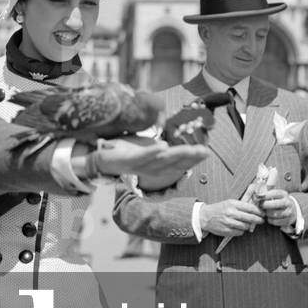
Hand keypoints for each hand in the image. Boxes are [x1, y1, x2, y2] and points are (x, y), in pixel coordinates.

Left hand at [94, 137, 208, 190]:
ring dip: (175, 155)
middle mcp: (150, 169)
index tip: (206, 152)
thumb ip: (161, 146)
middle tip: (204, 151)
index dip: (192, 159)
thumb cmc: (127, 152)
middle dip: (189, 157)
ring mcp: (139, 166)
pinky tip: (162, 147)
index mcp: (156, 166)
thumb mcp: (146, 148)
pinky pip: (141, 157)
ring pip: (161, 161)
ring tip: (189, 150)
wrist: (101, 158)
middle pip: (173, 164)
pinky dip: (152, 153)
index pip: (177, 164)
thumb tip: (176, 138)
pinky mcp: (127, 161)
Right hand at [199, 199, 264, 237]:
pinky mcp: (227, 230)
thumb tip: (256, 209)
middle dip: (258, 220)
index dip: (259, 211)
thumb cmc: (219, 209)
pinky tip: (239, 227)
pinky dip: (241, 231)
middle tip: (261, 221)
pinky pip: (240, 232)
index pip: (250, 208)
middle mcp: (231, 213)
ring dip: (249, 226)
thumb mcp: (229, 202)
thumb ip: (241, 205)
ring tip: (247, 224)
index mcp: (232, 204)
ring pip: (246, 226)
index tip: (262, 214)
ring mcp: (228, 222)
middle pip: (250, 218)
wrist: (205, 216)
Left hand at [258, 188, 296, 229]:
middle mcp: (288, 202)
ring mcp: (289, 212)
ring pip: (275, 214)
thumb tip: (260, 188)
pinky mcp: (287, 220)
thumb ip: (267, 190)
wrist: (291, 210)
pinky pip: (276, 221)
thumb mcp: (274, 194)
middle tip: (260, 205)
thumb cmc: (277, 200)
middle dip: (265, 205)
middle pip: (276, 204)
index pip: (275, 193)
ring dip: (267, 213)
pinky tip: (268, 217)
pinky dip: (270, 220)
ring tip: (264, 212)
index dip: (266, 195)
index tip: (258, 196)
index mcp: (284, 194)